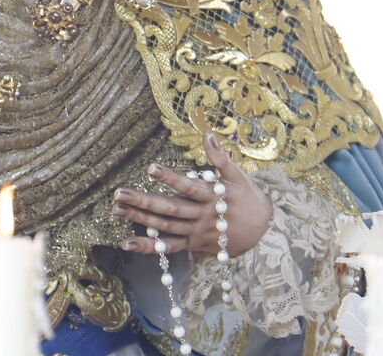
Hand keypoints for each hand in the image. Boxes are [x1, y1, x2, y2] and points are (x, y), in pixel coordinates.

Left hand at [112, 133, 271, 258]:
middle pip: (170, 208)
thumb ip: (221, 157)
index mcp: (213, 197)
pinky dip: (149, 247)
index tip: (150, 167)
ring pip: (165, 227)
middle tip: (119, 193)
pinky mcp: (194, 245)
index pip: (188, 186)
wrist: (265, 234)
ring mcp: (197, 232)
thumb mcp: (239, 177)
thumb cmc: (250, 200)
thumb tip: (208, 134)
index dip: (170, 178)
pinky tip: (127, 243)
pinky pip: (169, 248)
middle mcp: (202, 216)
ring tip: (117, 209)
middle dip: (143, 201)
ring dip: (140, 218)